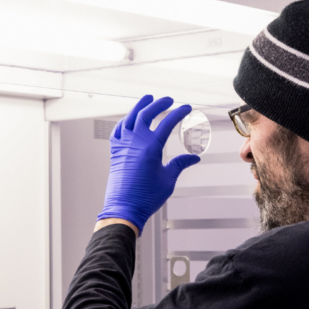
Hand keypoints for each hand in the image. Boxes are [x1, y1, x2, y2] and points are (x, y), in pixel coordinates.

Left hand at [97, 95, 200, 233]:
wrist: (124, 209)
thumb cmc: (144, 197)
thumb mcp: (168, 180)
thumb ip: (180, 164)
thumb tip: (193, 158)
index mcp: (150, 148)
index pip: (166, 123)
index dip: (178, 113)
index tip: (186, 108)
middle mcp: (134, 143)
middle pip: (146, 114)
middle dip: (158, 104)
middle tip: (168, 100)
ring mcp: (123, 146)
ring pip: (129, 118)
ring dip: (139, 106)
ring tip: (147, 99)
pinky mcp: (115, 152)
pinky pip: (118, 130)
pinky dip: (124, 121)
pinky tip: (129, 119)